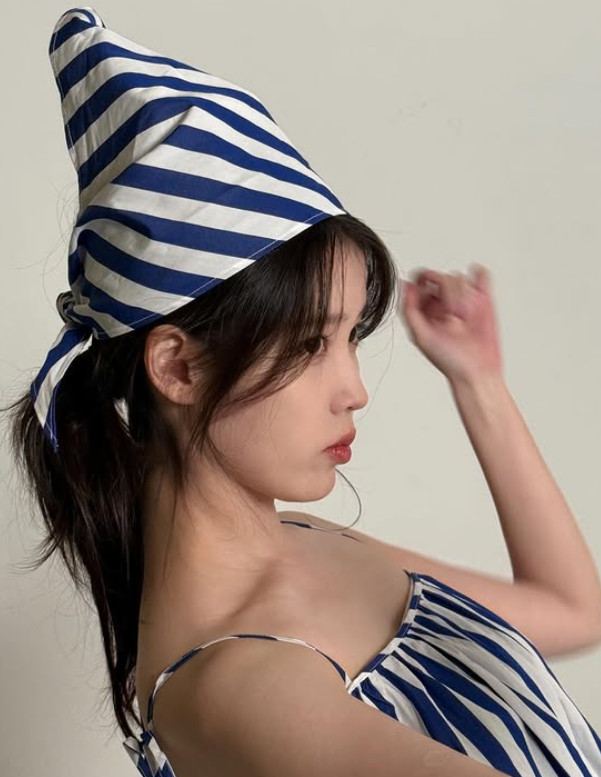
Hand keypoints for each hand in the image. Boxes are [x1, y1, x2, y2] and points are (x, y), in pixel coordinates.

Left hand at [396, 263, 503, 385]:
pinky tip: (476, 298)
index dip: (425, 281)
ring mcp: (464, 297)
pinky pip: (481, 274)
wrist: (476, 371)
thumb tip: (405, 284)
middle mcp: (443, 300)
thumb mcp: (421, 337)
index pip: (420, 279)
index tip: (431, 294)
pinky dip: (480, 279)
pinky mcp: (483, 297)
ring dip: (463, 296)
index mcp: (425, 307)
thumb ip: (410, 310)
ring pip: (460, 277)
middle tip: (452, 318)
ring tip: (465, 318)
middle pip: (442, 276)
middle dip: (448, 296)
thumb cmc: (449, 360)